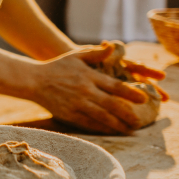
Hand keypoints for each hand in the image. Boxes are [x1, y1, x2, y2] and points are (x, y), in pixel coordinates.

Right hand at [27, 43, 148, 134]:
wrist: (33, 81)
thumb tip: (113, 46)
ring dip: (118, 125)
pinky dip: (102, 129)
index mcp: (89, 76)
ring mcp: (77, 105)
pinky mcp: (69, 115)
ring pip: (102, 118)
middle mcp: (85, 91)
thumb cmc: (56, 66)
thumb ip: (96, 53)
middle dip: (128, 115)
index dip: (131, 94)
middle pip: (112, 105)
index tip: (144, 99)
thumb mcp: (76, 55)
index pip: (115, 86)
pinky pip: (89, 124)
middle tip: (140, 122)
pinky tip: (111, 132)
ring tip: (130, 130)